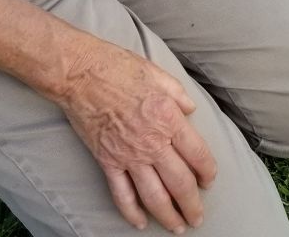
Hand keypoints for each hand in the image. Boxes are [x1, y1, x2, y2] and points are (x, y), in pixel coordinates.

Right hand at [60, 38, 216, 232]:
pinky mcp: (107, 161)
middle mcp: (152, 141)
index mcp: (168, 117)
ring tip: (178, 227)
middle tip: (198, 216)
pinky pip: (122, 195)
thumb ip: (178, 93)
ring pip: (155, 196)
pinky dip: (132, 212)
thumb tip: (191, 108)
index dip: (208, 171)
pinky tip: (141, 223)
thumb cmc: (117, 67)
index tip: (209, 180)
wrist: (79, 73)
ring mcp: (128, 155)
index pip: (198, 154)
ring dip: (169, 216)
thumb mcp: (156, 72)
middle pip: (180, 183)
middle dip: (193, 204)